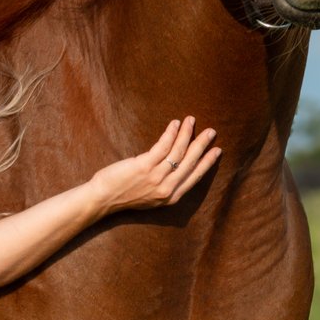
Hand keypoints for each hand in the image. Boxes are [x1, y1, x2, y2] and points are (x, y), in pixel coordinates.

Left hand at [88, 116, 220, 213]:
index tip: (216, 151)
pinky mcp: (144, 167)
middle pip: (190, 163)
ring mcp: (156, 178)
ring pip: (178, 152)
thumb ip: (164, 186)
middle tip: (211, 131)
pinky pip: (163, 146)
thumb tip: (173, 167)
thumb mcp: (150, 197)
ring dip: (187, 134)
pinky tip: (175, 124)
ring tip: (192, 121)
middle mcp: (167, 189)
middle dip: (202, 145)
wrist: (102, 199)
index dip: (207, 163)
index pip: (194, 177)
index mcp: (170, 197)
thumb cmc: (123, 195)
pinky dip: (171, 133)